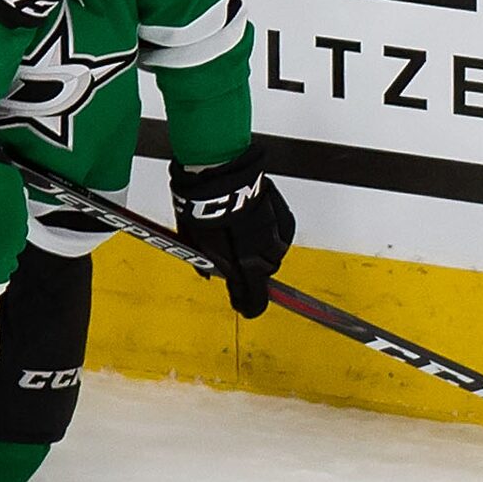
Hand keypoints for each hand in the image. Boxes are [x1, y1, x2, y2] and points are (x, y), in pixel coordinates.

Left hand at [172, 144, 294, 318]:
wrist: (218, 173)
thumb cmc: (204, 208)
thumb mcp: (199, 243)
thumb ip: (209, 263)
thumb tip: (210, 274)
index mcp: (247, 262)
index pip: (255, 296)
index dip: (250, 304)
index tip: (247, 308)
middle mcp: (268, 250)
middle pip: (266, 271)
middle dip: (253, 269)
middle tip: (235, 259)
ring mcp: (278, 231)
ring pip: (274, 250)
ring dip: (262, 248)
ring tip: (242, 234)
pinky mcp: (283, 214)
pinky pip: (279, 232)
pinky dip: (269, 231)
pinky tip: (253, 222)